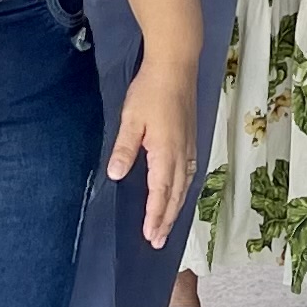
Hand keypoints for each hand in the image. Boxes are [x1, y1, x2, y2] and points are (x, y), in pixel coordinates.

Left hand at [104, 46, 203, 246]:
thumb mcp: (131, 118)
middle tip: (157, 241)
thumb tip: (115, 174)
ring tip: (168, 226)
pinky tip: (180, 192)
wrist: (176, 65)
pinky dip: (184, 190)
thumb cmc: (151, 90)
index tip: (149, 236)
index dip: (155, 216)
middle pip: (175, 195)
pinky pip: (190, 173)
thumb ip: (124, 148)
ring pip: (184, 186)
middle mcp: (181, 154)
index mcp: (165, 152)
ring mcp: (189, 146)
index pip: (160, 192)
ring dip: (176, 208)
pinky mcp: (191, 139)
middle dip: (166, 220)